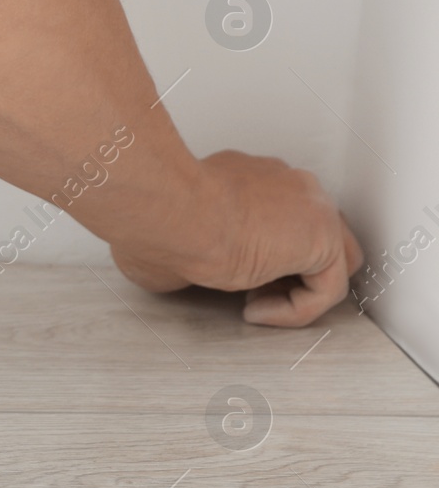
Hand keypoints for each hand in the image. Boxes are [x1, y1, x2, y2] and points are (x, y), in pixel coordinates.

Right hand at [110, 151, 363, 326]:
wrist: (169, 211)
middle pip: (313, 234)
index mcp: (249, 176)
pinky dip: (295, 310)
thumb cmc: (158, 216)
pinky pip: (327, 288)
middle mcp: (286, 184)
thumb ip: (192, 244)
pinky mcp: (322, 238)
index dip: (260, 256)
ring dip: (293, 291)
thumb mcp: (173, 235)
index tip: (229, 272)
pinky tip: (254, 310)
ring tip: (251, 305)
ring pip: (328, 261)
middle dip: (287, 271)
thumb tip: (176, 267)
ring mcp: (310, 205)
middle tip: (249, 292)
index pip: (278, 217)